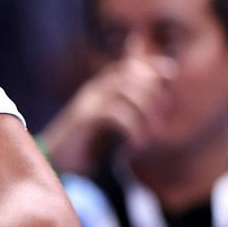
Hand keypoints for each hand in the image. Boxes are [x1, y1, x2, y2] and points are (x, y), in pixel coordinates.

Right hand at [38, 56, 176, 173]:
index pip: (130, 65)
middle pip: (132, 72)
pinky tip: (137, 144)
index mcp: (101, 88)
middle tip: (164, 118)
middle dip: (155, 91)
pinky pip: (115, 112)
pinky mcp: (84, 118)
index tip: (171, 73)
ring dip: (148, 111)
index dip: (152, 64)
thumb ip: (131, 112)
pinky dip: (133, 127)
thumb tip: (154, 108)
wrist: (55, 162)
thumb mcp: (113, 127)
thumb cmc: (86, 146)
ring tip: (153, 135)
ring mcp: (88, 101)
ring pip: (127, 89)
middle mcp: (94, 89)